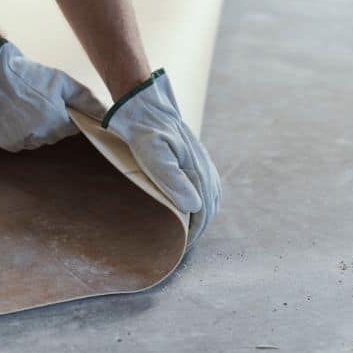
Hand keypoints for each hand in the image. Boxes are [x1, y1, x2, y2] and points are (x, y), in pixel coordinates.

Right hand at [0, 39, 105, 151]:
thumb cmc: (29, 76)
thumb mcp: (61, 81)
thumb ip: (85, 99)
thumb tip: (106, 113)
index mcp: (57, 123)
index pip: (71, 128)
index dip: (66, 115)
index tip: (57, 103)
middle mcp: (40, 136)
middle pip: (53, 135)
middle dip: (50, 122)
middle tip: (38, 102)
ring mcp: (20, 141)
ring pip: (35, 139)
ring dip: (33, 128)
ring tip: (23, 107)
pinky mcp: (4, 143)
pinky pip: (17, 142)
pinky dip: (16, 132)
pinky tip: (12, 114)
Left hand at [102, 70, 221, 243]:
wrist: (142, 102)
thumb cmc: (141, 129)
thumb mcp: (152, 153)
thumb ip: (171, 179)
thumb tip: (194, 207)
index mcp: (195, 170)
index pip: (202, 212)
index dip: (192, 234)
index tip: (179, 250)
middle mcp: (203, 167)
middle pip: (209, 207)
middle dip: (198, 229)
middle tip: (180, 247)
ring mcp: (201, 160)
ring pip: (211, 197)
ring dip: (202, 217)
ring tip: (187, 233)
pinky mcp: (194, 156)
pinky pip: (208, 184)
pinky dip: (204, 201)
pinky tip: (193, 208)